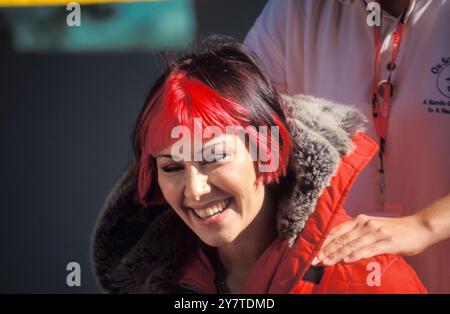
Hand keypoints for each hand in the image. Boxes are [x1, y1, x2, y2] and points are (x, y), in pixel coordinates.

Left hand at [312, 214, 432, 265]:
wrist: (419, 226)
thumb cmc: (395, 229)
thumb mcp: (373, 227)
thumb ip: (359, 234)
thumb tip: (342, 245)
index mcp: (360, 220)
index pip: (337, 230)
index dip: (323, 241)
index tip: (312, 251)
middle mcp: (365, 224)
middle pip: (341, 238)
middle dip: (325, 250)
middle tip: (314, 260)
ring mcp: (375, 233)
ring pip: (351, 244)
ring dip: (336, 255)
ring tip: (325, 262)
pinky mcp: (386, 242)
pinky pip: (368, 249)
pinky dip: (355, 255)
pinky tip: (346, 260)